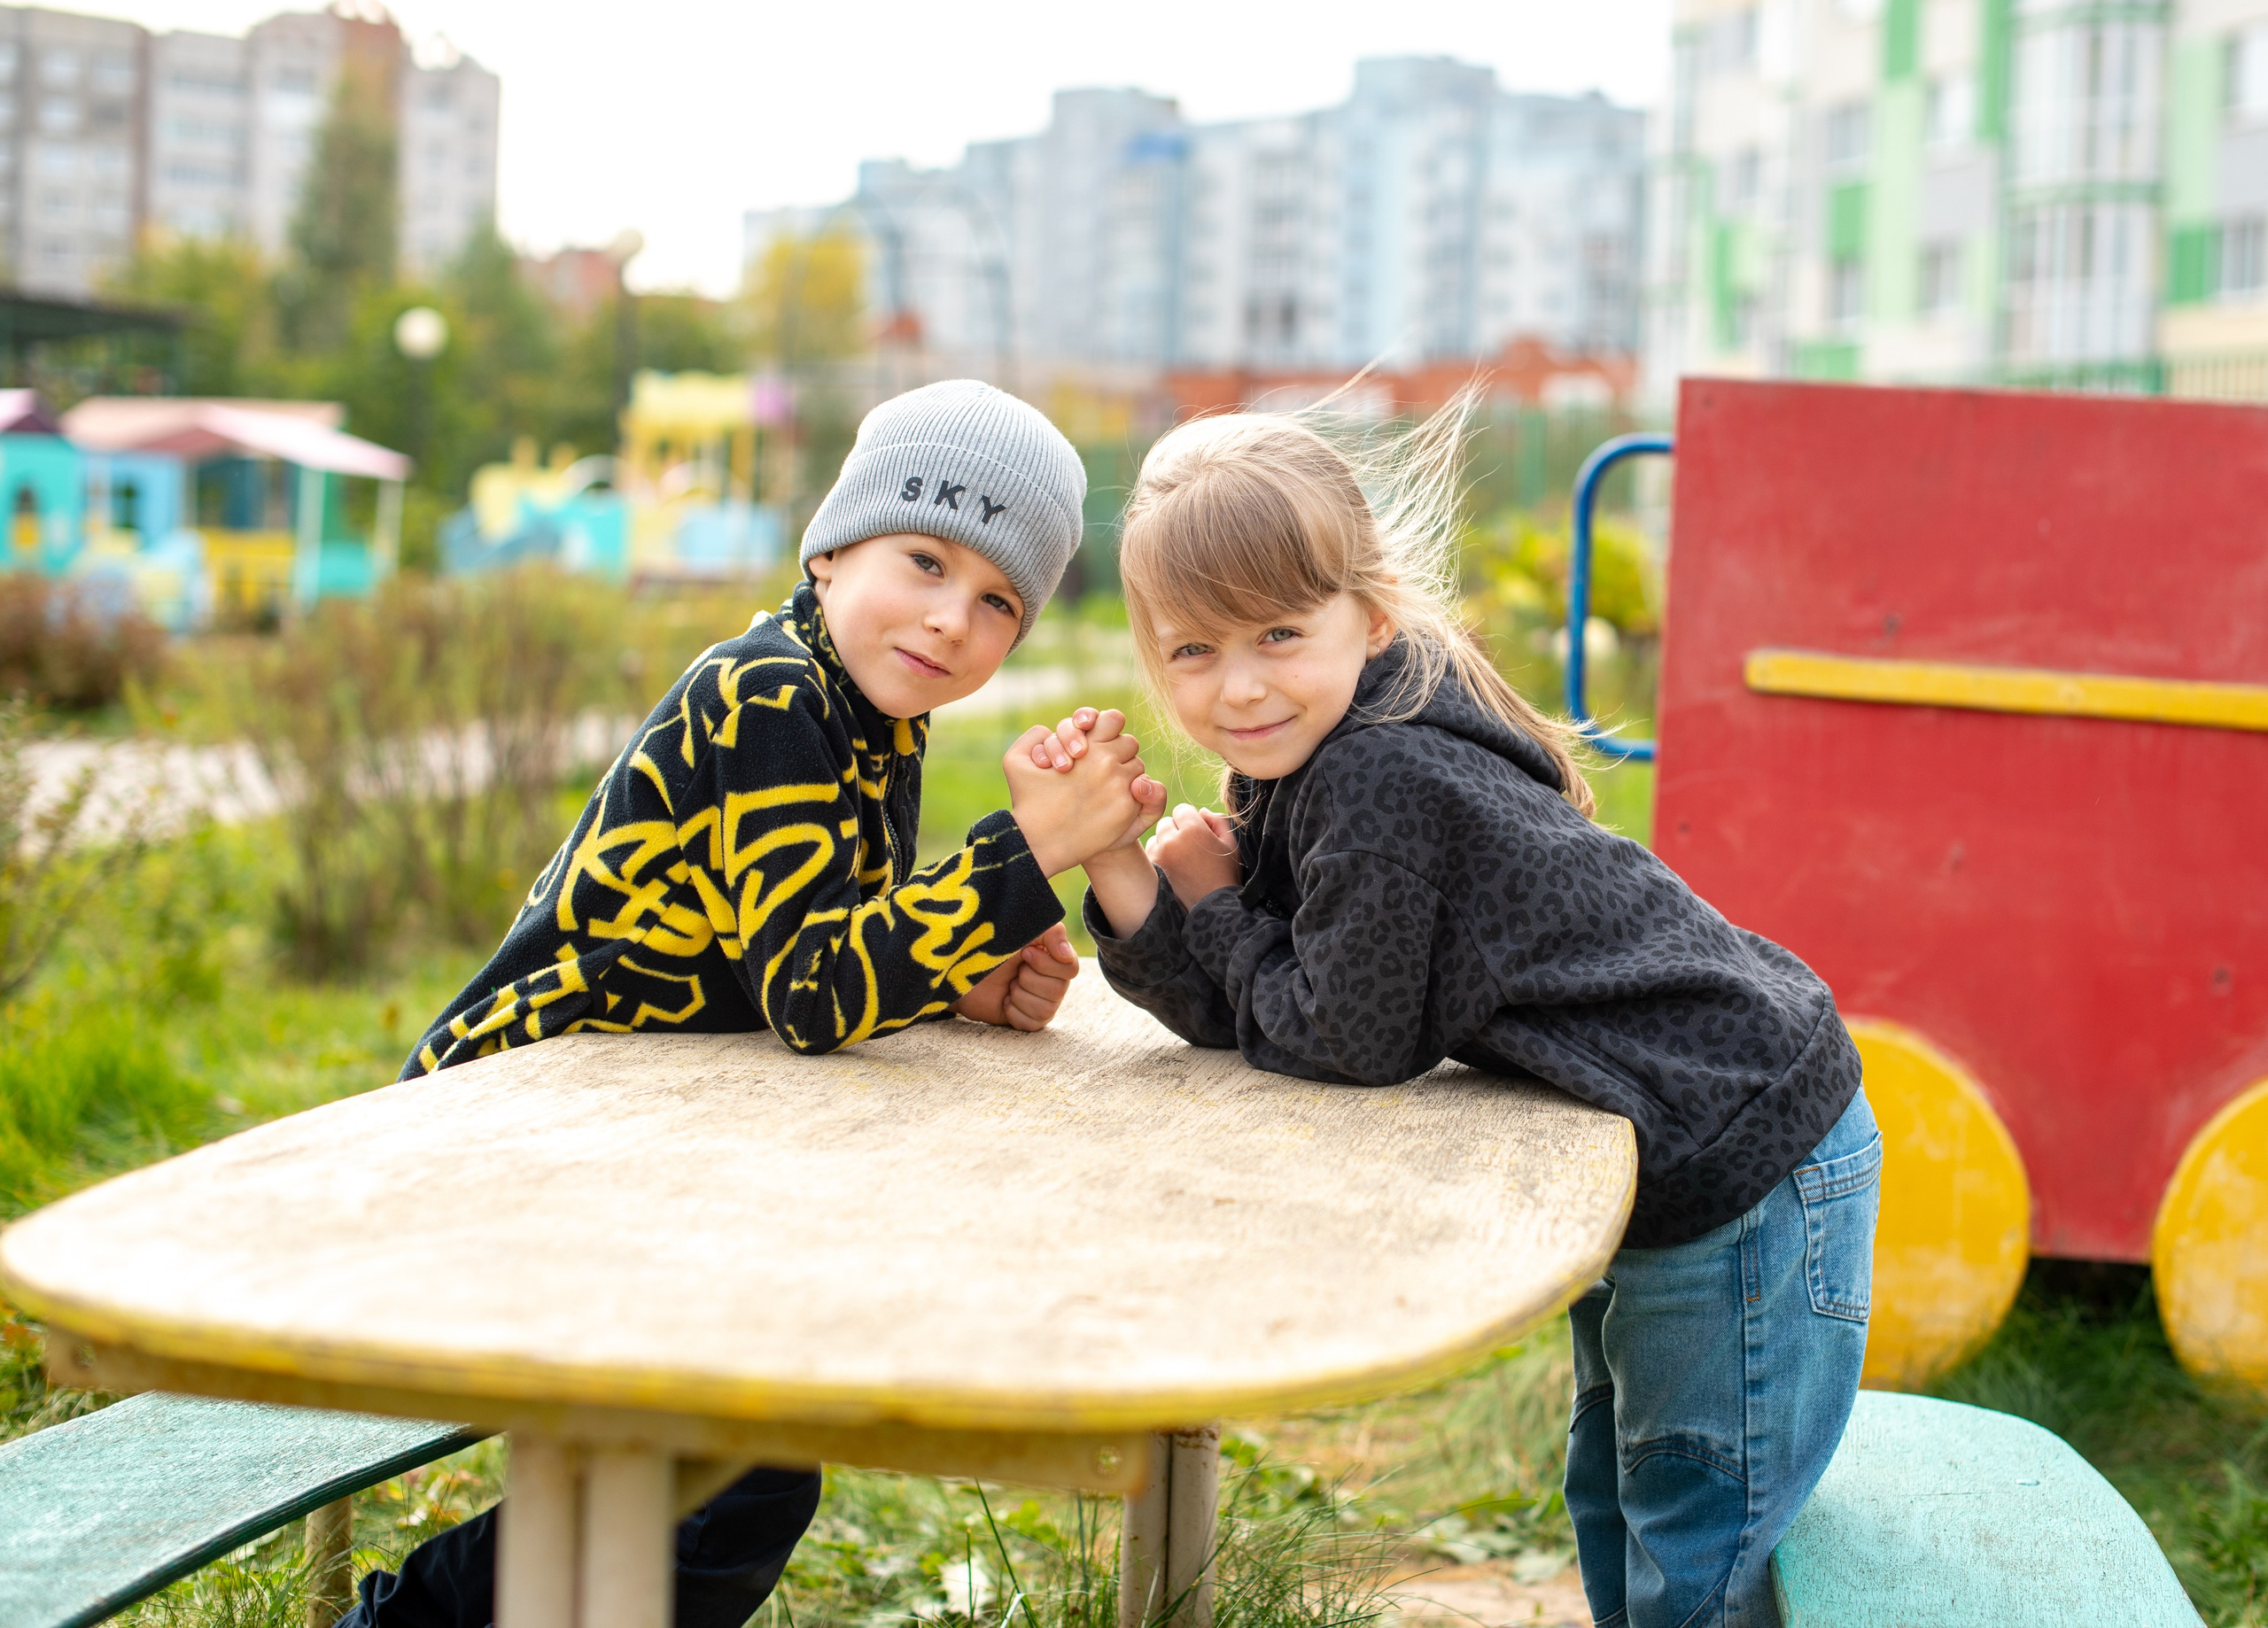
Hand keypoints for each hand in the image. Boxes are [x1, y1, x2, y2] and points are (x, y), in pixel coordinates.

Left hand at [953, 923, 1080, 1030]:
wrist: (963, 968)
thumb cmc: (993, 945)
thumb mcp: (1024, 929)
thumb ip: (1052, 933)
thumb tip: (1066, 956)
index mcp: (1056, 959)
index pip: (1070, 968)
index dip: (1046, 963)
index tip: (1025, 953)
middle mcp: (1054, 981)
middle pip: (1058, 990)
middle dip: (1028, 979)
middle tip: (1014, 971)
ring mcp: (1042, 1002)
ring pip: (1046, 1009)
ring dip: (1020, 995)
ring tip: (1008, 985)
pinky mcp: (1028, 1019)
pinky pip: (1033, 1024)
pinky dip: (1014, 1011)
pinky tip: (1005, 1000)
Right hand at [1003, 709, 1164, 876]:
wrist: (1040, 844)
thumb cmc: (1027, 799)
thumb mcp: (1014, 760)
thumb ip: (1033, 736)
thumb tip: (1069, 740)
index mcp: (1083, 747)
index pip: (1112, 719)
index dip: (1106, 726)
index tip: (1095, 742)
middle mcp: (1105, 763)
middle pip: (1128, 743)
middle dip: (1116, 752)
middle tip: (1096, 767)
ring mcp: (1118, 787)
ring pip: (1137, 766)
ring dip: (1124, 772)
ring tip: (1101, 787)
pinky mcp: (1126, 810)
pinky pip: (1144, 791)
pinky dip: (1133, 794)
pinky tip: (1111, 802)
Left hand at [1147, 803, 1240, 909]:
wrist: (1211, 907)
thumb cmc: (1224, 874)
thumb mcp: (1230, 843)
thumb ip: (1217, 820)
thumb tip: (1200, 812)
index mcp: (1194, 829)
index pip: (1182, 810)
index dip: (1191, 821)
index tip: (1198, 834)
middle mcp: (1172, 840)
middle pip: (1167, 822)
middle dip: (1177, 830)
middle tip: (1190, 848)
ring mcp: (1159, 855)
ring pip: (1156, 837)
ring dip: (1165, 843)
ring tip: (1181, 860)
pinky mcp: (1152, 869)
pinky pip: (1151, 853)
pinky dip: (1159, 857)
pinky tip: (1173, 869)